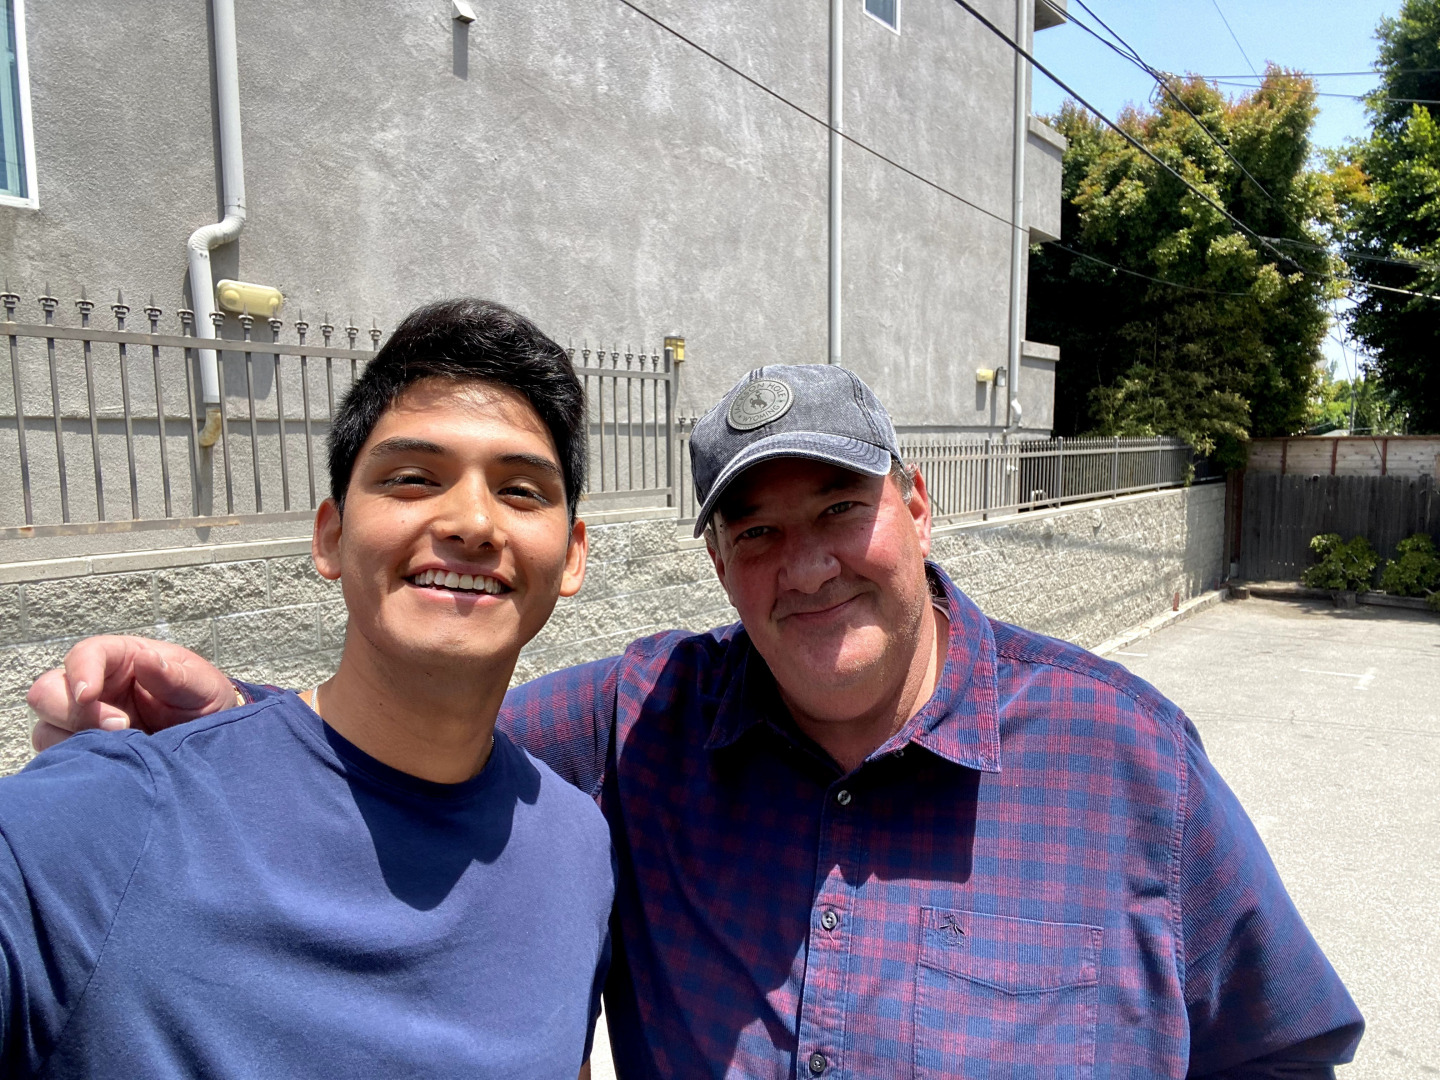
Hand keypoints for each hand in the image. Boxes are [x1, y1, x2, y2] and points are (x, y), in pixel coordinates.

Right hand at [27, 636, 236, 751]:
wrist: (208, 738)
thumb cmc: (203, 700)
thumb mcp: (200, 685)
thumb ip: (175, 675)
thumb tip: (145, 659)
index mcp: (121, 658)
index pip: (84, 654)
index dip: (80, 672)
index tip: (89, 696)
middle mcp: (95, 686)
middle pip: (47, 692)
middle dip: (73, 712)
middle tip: (120, 727)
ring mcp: (83, 720)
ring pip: (46, 727)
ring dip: (73, 740)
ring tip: (121, 748)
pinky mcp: (83, 749)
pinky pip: (58, 757)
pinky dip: (76, 762)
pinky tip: (111, 764)